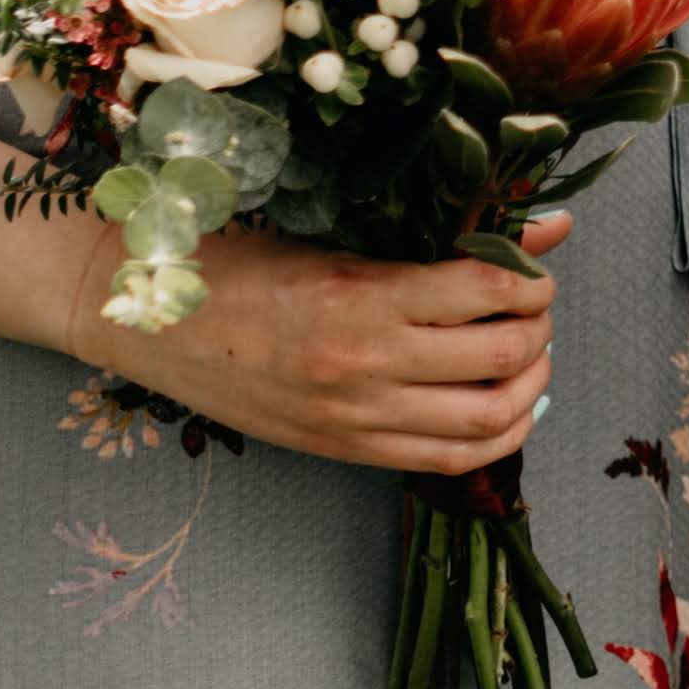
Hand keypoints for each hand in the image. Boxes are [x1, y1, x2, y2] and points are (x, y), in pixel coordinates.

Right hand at [94, 209, 569, 475]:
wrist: (146, 321)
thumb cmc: (236, 264)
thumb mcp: (333, 238)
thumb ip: (436, 241)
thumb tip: (543, 228)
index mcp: (357, 298)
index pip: (485, 291)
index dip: (531, 278)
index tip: (536, 265)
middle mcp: (362, 366)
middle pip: (500, 357)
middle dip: (539, 328)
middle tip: (535, 306)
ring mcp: (354, 418)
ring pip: (485, 420)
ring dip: (530, 385)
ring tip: (529, 354)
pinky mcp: (344, 451)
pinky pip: (445, 460)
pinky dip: (496, 437)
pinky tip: (509, 407)